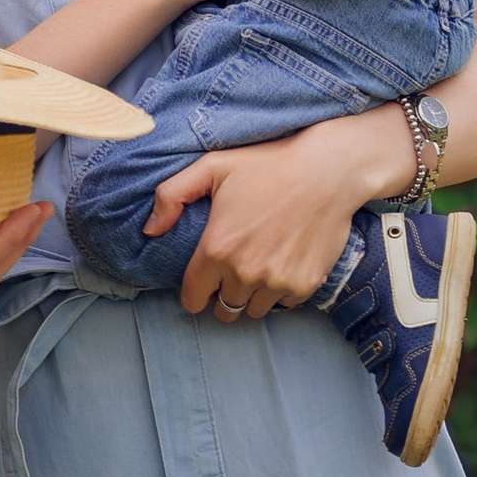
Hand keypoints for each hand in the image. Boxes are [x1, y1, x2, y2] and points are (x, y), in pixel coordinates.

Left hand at [148, 104, 417, 319]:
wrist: (328, 170)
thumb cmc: (268, 164)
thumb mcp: (212, 167)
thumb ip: (171, 196)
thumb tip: (149, 229)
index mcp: (217, 249)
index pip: (192, 299)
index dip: (194, 293)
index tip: (202, 283)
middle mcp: (244, 273)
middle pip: (223, 310)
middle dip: (221, 296)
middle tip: (230, 273)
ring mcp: (277, 282)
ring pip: (252, 311)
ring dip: (250, 297)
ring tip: (256, 269)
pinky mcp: (305, 285)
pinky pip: (283, 305)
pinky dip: (279, 293)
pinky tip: (281, 265)